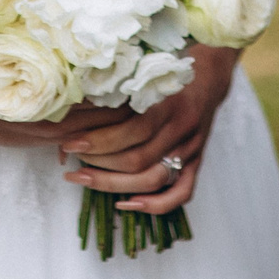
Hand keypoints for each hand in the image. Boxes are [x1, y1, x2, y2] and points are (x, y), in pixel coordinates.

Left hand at [56, 45, 239, 215]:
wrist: (208, 77)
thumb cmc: (168, 73)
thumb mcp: (144, 75)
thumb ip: (117, 93)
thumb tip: (71, 109)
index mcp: (171, 103)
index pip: (133, 130)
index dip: (98, 141)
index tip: (70, 141)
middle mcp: (183, 129)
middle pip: (138, 160)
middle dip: (98, 163)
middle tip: (71, 159)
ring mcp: (192, 148)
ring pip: (153, 179)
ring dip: (113, 184)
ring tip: (83, 177)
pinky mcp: (197, 162)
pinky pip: (182, 193)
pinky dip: (154, 205)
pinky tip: (125, 204)